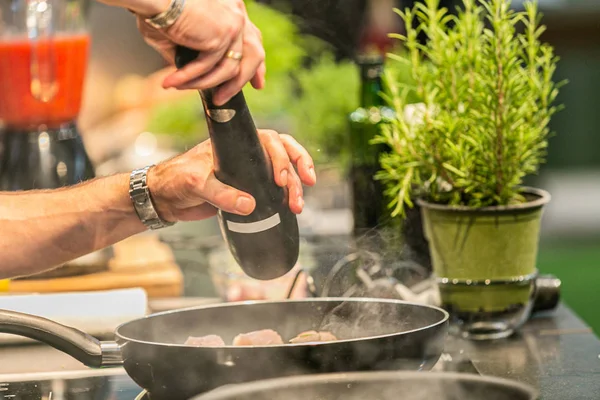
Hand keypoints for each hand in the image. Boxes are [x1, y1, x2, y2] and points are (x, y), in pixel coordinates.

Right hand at [135, 0, 265, 104]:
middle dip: (244, 81)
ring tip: (181, 88)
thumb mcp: (183, 33)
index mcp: (232, 9)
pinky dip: (189, 78)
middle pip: (253, 55)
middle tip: (224, 99)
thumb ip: (194, 52)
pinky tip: (173, 82)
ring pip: (229, 69)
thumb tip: (192, 75)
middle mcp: (237, 14)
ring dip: (204, 84)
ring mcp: (233, 25)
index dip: (256, 64)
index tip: (258, 84)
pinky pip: (209, 68)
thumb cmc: (158, 9)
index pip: (252, 39)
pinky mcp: (221, 35)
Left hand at [147, 130, 315, 221]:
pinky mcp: (246, 191)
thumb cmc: (175, 180)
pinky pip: (272, 190)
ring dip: (295, 187)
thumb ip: (222, 194)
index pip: (269, 140)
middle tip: (307, 185)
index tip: (282, 179)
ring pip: (281, 173)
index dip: (282, 156)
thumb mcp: (197, 184)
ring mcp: (248, 173)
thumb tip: (250, 205)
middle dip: (299, 166)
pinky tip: (290, 209)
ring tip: (298, 206)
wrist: (163, 199)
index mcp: (235, 143)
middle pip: (283, 152)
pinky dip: (283, 198)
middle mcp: (245, 155)